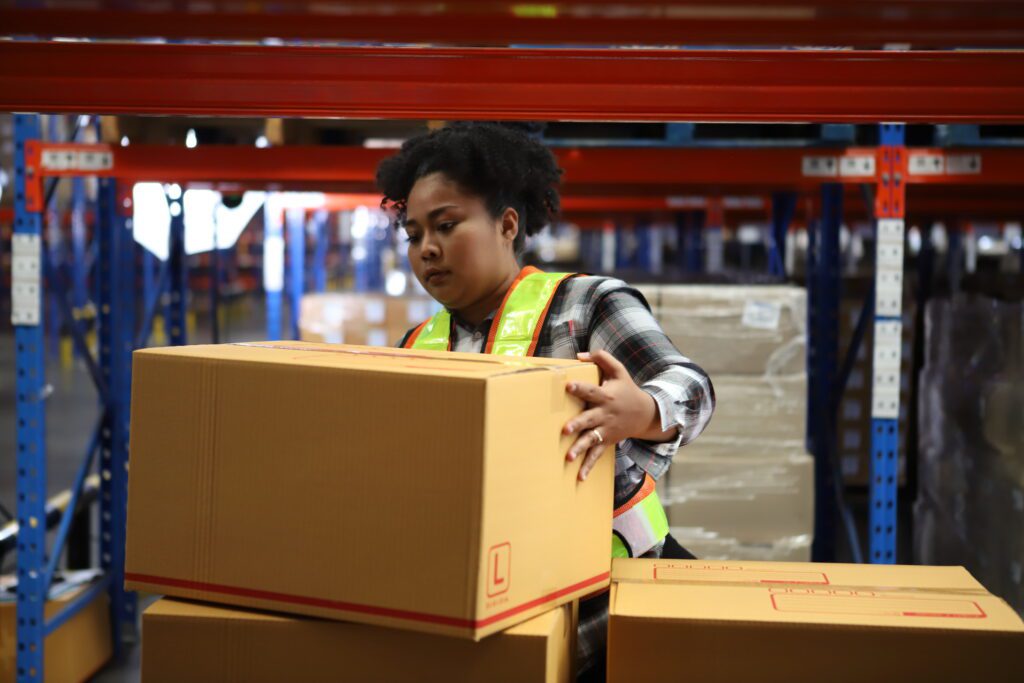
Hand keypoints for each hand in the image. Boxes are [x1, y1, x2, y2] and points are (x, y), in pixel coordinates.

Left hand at [563, 350, 660, 481]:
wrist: (646, 414)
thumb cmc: (627, 388)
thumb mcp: (618, 370)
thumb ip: (601, 358)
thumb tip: (579, 356)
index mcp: (606, 395)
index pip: (591, 390)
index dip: (580, 387)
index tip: (568, 385)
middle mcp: (605, 414)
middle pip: (590, 419)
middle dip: (578, 424)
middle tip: (565, 429)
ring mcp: (606, 429)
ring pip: (592, 440)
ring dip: (580, 448)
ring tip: (568, 456)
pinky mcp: (606, 441)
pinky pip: (597, 455)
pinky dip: (589, 467)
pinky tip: (579, 478)